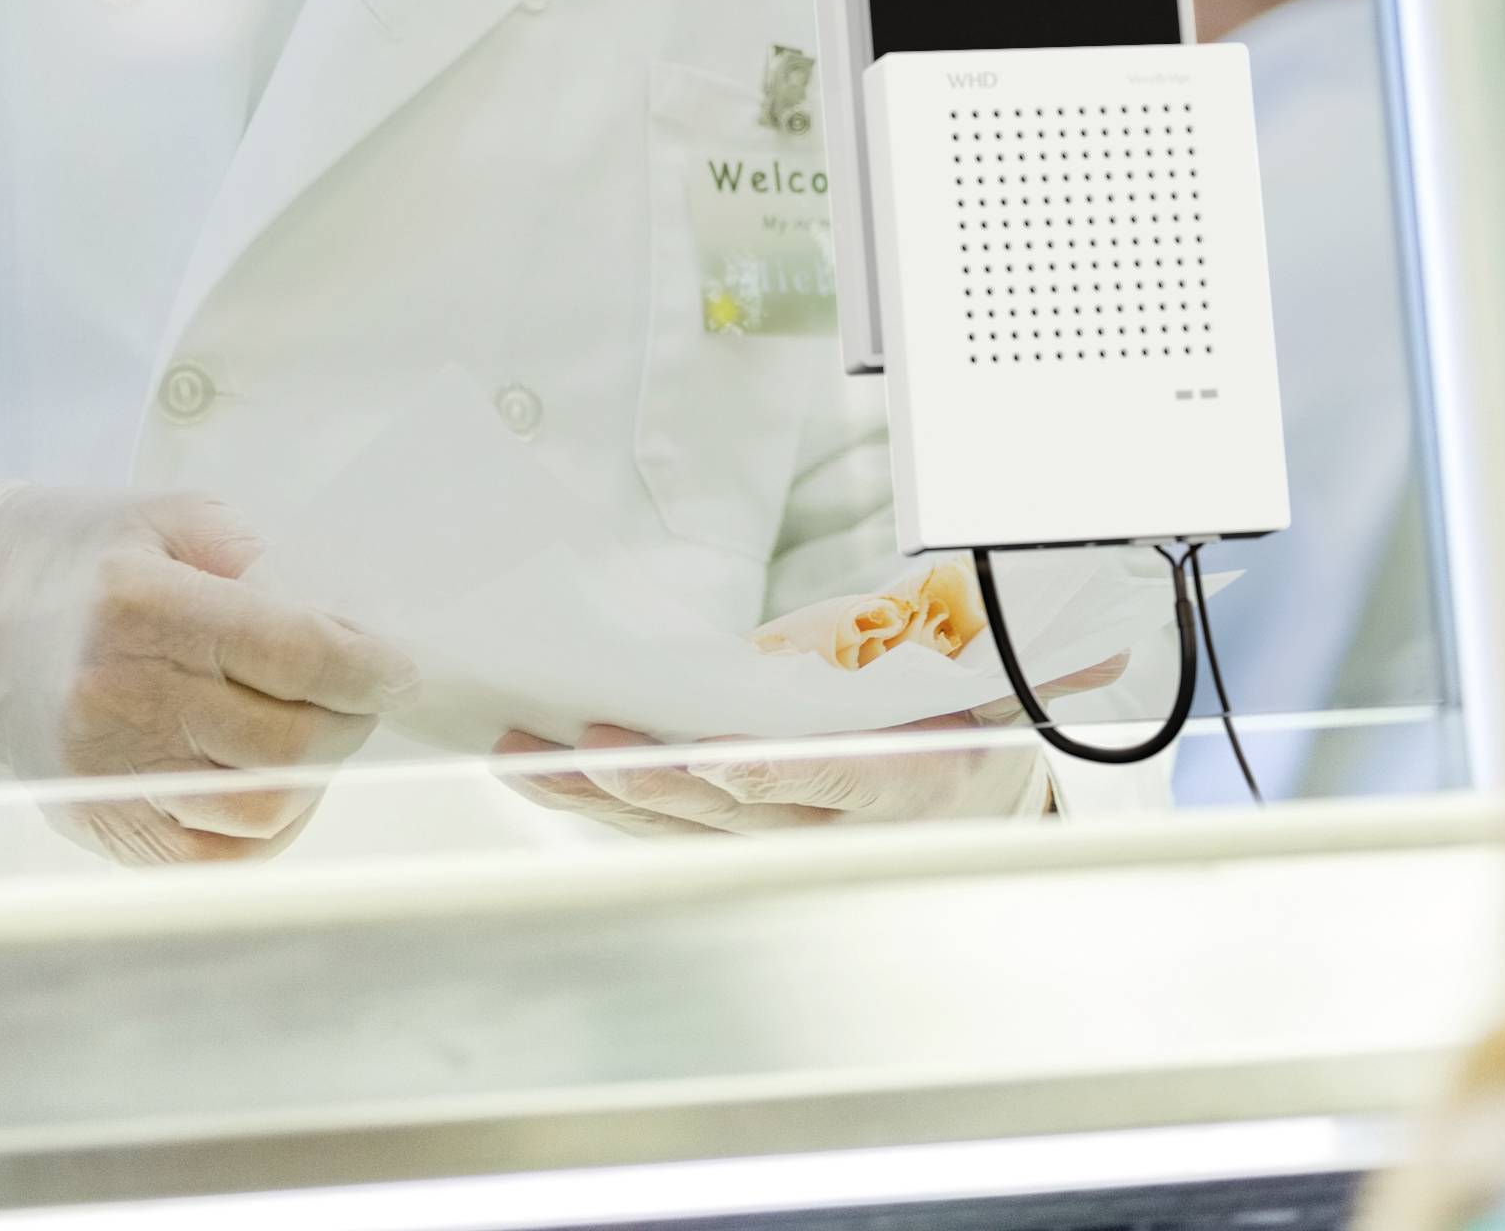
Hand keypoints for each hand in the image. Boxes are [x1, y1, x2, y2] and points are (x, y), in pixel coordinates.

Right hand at [0, 483, 415, 864]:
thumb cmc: (76, 558)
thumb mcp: (169, 520)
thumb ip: (260, 563)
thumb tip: (344, 626)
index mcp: (140, 606)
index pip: (293, 654)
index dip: (368, 668)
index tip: (401, 669)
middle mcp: (117, 697)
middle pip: (287, 745)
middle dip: (352, 721)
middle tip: (364, 694)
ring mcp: (103, 772)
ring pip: (260, 811)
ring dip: (318, 776)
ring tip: (318, 731)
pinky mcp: (97, 821)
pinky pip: (212, 854)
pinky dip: (267, 825)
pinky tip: (276, 781)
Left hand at [492, 654, 1125, 837]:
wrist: (978, 793)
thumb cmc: (946, 704)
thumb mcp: (931, 666)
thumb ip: (854, 661)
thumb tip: (762, 657)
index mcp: (908, 776)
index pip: (827, 777)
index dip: (762, 771)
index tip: (709, 757)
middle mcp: (845, 830)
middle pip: (730, 815)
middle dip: (647, 782)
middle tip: (581, 746)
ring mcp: (796, 847)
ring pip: (685, 834)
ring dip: (600, 800)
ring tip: (527, 761)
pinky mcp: (754, 848)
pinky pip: (674, 835)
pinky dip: (609, 809)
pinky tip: (550, 781)